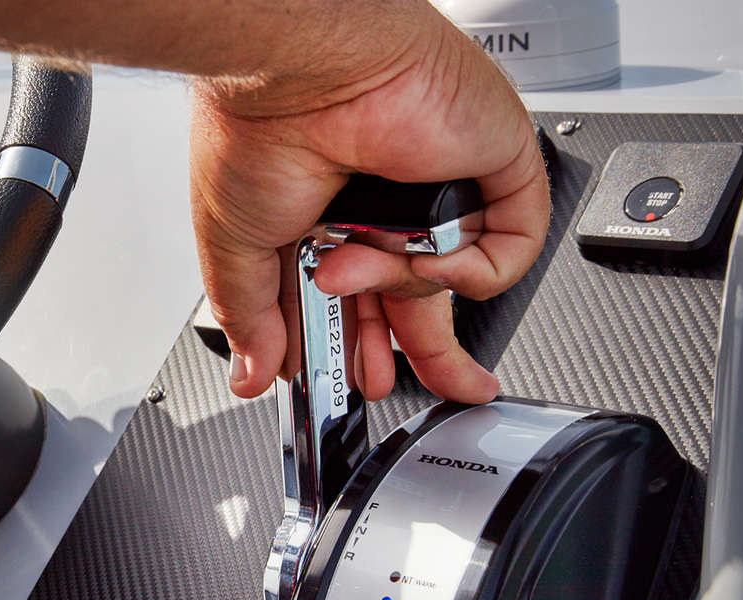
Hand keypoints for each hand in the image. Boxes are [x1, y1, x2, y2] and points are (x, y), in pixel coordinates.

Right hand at [189, 2, 548, 402]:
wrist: (301, 71)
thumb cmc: (256, 132)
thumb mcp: (235, 248)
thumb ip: (251, 319)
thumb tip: (252, 374)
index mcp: (323, 219)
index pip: (355, 300)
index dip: (354, 348)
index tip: (346, 384)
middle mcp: (383, 203)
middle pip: (416, 301)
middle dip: (408, 354)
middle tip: (378, 381)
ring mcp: (438, 188)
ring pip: (447, 282)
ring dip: (399, 290)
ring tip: (351, 262)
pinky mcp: (492, 169)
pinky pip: (507, 253)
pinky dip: (468, 269)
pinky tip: (422, 250)